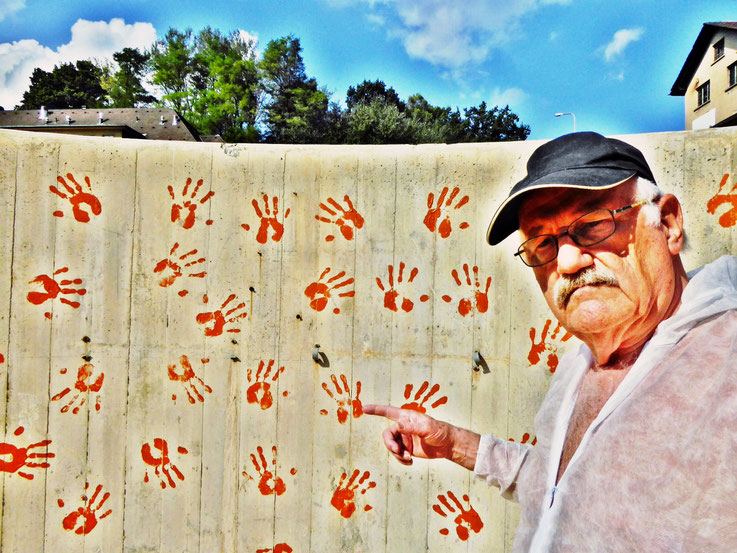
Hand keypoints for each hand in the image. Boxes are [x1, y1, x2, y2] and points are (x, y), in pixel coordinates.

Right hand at [363, 404, 477, 468]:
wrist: (447, 445)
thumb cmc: (439, 431)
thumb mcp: (427, 428)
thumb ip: (412, 427)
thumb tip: (398, 426)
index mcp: (406, 417)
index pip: (388, 412)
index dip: (375, 410)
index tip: (363, 408)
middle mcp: (403, 427)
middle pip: (387, 435)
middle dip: (389, 444)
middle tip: (397, 451)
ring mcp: (404, 439)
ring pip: (391, 447)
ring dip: (397, 454)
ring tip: (408, 458)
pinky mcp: (407, 449)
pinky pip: (397, 455)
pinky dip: (401, 460)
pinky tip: (410, 462)